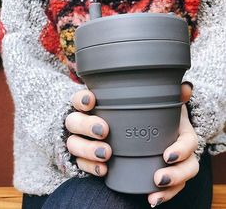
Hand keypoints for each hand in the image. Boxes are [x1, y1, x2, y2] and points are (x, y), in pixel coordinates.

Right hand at [65, 82, 197, 202]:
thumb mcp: (151, 109)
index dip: (82, 98)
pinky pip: (82, 164)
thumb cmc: (137, 122)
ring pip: (74, 143)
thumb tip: (185, 89)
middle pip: (73, 121)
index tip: (92, 100)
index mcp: (94, 106)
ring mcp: (82, 141)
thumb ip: (166, 98)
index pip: (80, 98)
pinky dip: (91, 167)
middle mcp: (84, 122)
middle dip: (86, 124)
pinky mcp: (86, 159)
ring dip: (88, 148)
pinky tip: (104, 170)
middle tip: (103, 130)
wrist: (128, 144)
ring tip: (106, 153)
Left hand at [148, 83, 198, 206]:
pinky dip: (162, 195)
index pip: (189, 144)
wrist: (163, 124)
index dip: (181, 151)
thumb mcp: (170, 104)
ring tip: (153, 198)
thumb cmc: (165, 114)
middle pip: (189, 167)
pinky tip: (151, 199)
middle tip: (158, 179)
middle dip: (176, 176)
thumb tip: (185, 87)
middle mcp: (184, 152)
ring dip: (169, 191)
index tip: (167, 155)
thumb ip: (178, 95)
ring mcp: (177, 164)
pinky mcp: (166, 171)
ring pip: (180, 181)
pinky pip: (169, 187)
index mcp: (185, 135)